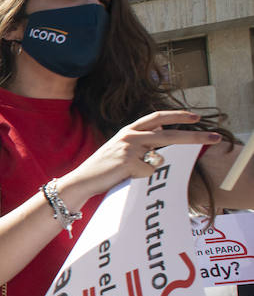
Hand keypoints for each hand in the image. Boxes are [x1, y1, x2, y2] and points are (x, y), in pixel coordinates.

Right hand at [61, 110, 219, 200]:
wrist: (82, 180)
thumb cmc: (103, 168)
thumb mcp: (121, 149)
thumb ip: (141, 140)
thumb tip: (163, 130)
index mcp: (129, 131)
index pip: (157, 117)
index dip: (178, 116)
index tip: (195, 117)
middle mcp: (130, 136)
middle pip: (170, 134)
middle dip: (194, 137)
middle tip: (214, 137)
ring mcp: (130, 148)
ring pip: (159, 158)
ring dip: (150, 168)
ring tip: (128, 172)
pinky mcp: (129, 163)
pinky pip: (148, 172)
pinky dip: (140, 179)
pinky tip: (124, 178)